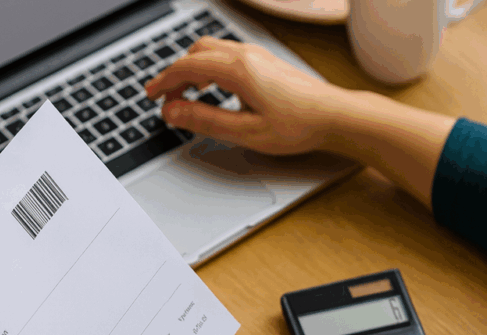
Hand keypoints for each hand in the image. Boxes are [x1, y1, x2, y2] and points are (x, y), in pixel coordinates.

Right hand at [143, 36, 353, 154]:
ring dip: (194, 69)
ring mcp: (258, 55)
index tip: (151, 95)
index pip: (187, 66)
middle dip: (177, 73)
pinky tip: (215, 89)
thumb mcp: (246, 131)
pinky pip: (228, 55)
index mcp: (238, 70)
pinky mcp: (267, 61)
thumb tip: (173, 112)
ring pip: (213, 51)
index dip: (164, 81)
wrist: (335, 116)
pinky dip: (211, 68)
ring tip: (188, 95)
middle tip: (168, 99)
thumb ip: (205, 121)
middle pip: (197, 52)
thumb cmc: (298, 126)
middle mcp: (246, 55)